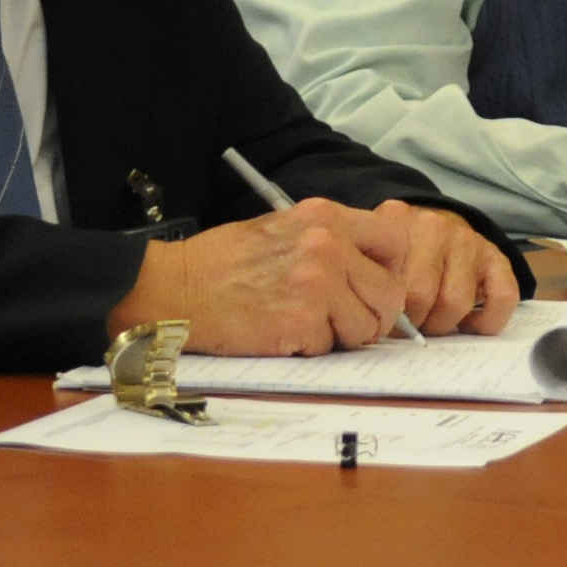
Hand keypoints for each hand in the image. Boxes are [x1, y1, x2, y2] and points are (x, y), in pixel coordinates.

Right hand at [113, 200, 409, 354]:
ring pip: (368, 326)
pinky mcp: (301, 320)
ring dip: (341, 334)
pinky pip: (330, 347)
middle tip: (340, 319)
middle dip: (372, 313)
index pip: (397, 240)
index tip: (370, 284)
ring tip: (305, 324)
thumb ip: (333, 238)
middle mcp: (328, 246)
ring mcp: (317, 284)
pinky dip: (309, 348)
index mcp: (326, 218)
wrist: (169, 288)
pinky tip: (280, 333)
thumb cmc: (222, 263)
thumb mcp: (283, 228)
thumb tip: (380, 258)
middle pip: (392, 292)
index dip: (390, 269)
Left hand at [358, 199, 520, 334]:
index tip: (384, 324)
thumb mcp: (370, 254)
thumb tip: (370, 320)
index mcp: (395, 224)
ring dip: (443, 325)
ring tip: (432, 322)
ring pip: (455, 302)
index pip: (387, 283)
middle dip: (413, 323)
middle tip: (409, 325)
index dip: (385, 315)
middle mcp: (433, 227)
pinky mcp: (496, 257)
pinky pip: (502, 297)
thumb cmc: (394, 253)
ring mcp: (467, 240)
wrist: (428, 227)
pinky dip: (488, 321)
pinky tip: (469, 323)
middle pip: (420, 296)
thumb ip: (367, 276)